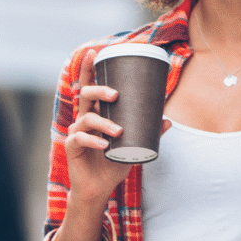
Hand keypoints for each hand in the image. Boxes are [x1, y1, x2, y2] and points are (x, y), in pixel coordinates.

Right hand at [66, 49, 170, 203]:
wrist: (98, 188)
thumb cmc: (113, 164)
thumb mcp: (133, 146)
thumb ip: (148, 132)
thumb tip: (168, 120)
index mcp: (95, 113)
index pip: (90, 86)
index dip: (90, 69)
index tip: (95, 52)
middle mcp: (83, 119)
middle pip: (85, 95)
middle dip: (99, 90)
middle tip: (116, 95)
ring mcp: (76, 132)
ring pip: (86, 118)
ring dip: (104, 123)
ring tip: (119, 132)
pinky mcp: (72, 147)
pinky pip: (80, 139)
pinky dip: (94, 141)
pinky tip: (105, 146)